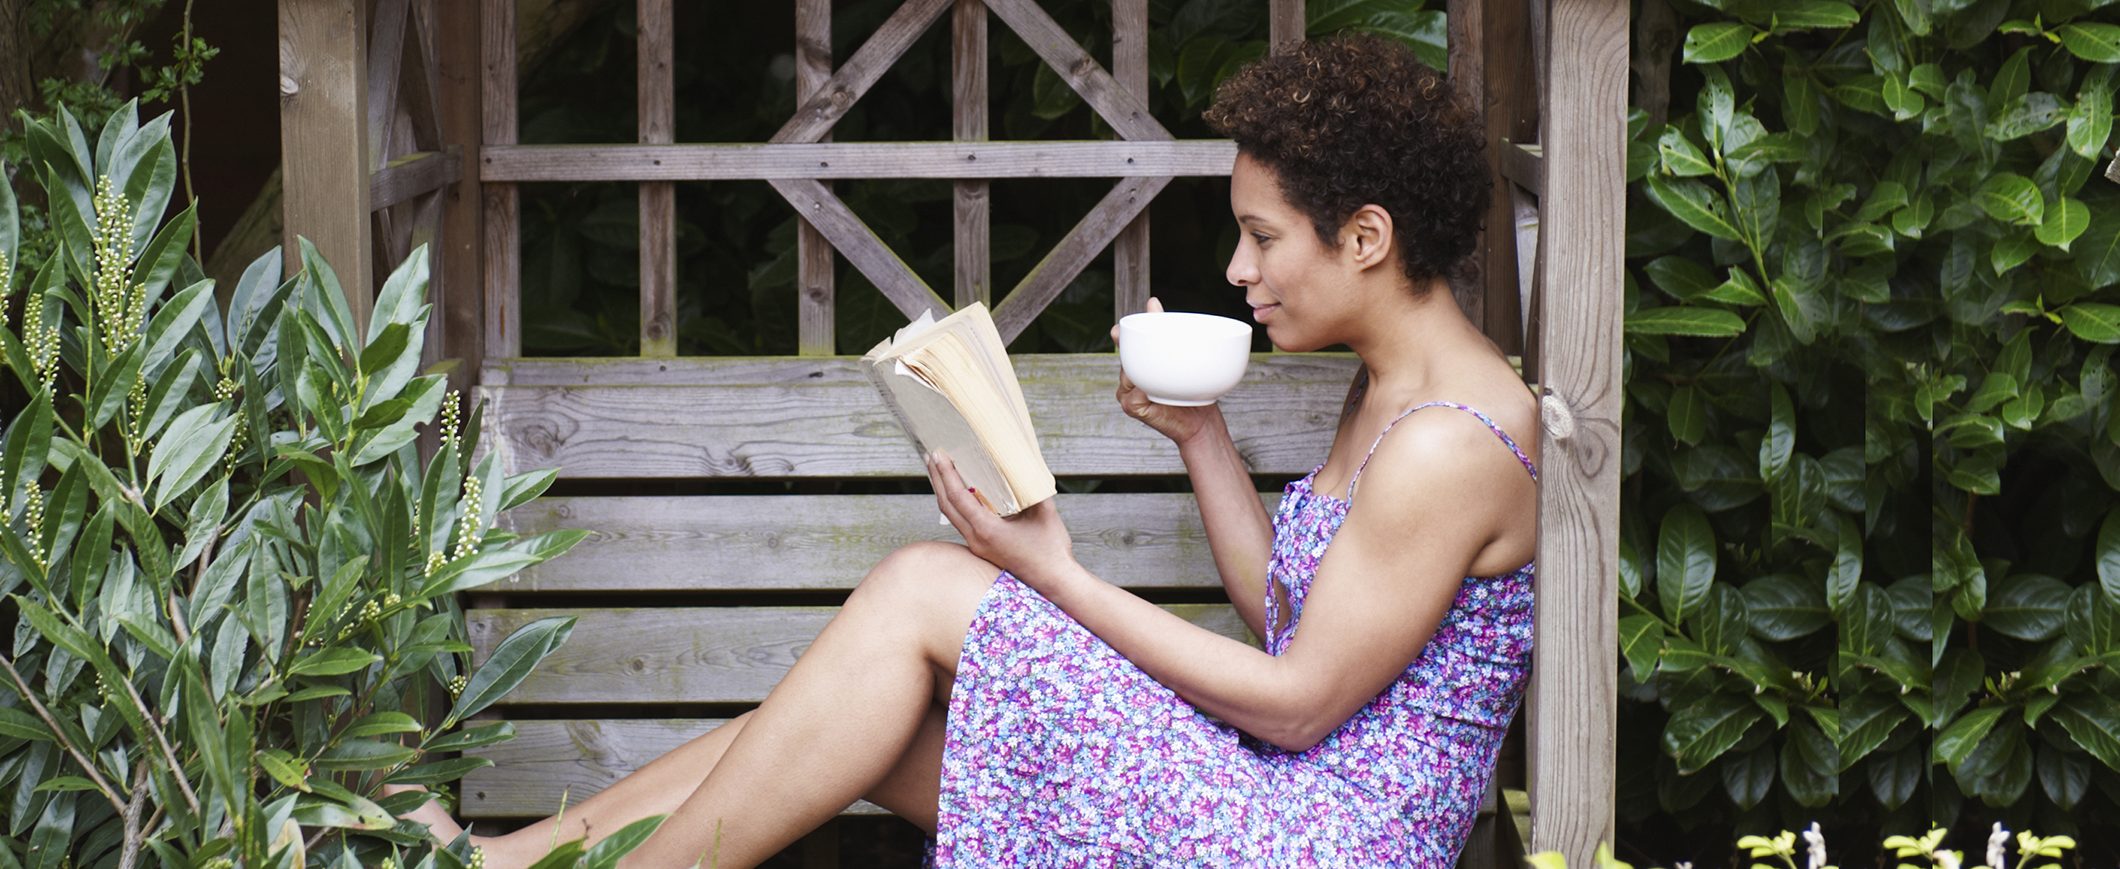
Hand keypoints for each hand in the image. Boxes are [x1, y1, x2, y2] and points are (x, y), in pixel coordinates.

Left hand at [926, 450, 1073, 585]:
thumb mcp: (1044, 513)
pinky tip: (959, 494)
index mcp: (987, 530)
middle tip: (931, 455)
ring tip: (939, 471)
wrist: (1054, 582)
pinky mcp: (982, 549)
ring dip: (943, 491)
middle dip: (936, 478)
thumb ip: (1032, 488)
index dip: (946, 473)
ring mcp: (977, 546)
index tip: (939, 454)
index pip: (958, 497)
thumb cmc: (1051, 550)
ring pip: (951, 515)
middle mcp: (976, 539)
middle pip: (946, 506)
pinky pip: (961, 522)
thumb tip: (1023, 466)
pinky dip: (955, 504)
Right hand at [1112, 296, 1219, 445]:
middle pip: (1124, 360)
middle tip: (1123, 340)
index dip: (1119, 336)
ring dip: (1135, 372)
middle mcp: (1130, 378)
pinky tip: (1149, 389)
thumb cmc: (1190, 390)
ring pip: (1126, 377)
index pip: (1126, 346)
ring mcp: (1129, 394)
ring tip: (1151, 372)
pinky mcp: (1134, 408)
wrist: (1200, 420)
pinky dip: (1139, 391)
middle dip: (1124, 352)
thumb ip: (1166, 331)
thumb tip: (1151, 302)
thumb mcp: (1179, 356)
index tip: (1118, 329)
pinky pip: (1132, 396)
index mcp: (1139, 364)